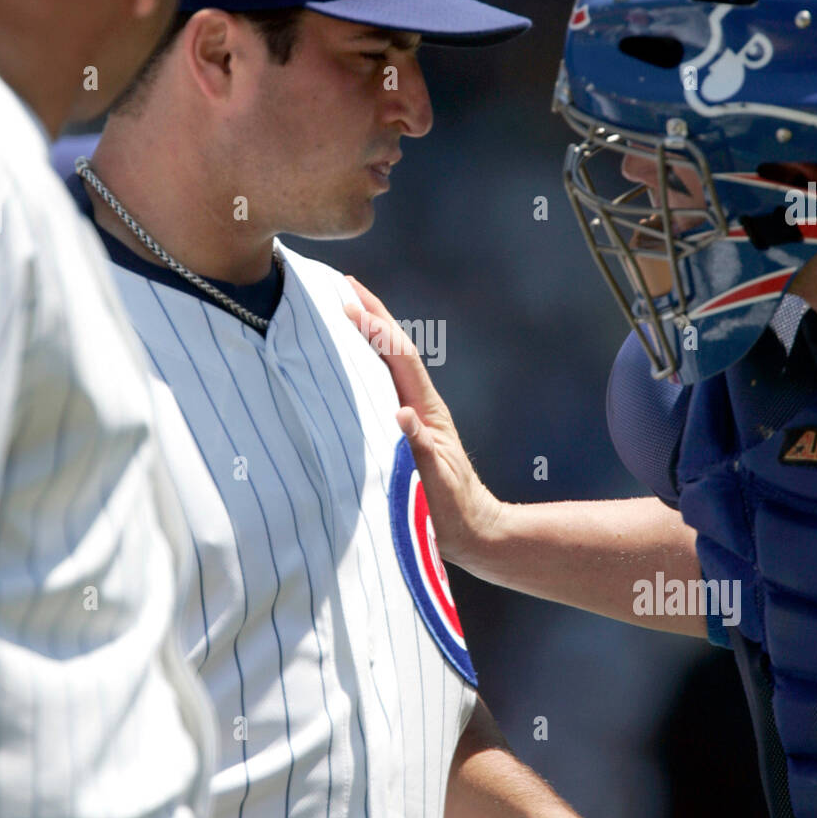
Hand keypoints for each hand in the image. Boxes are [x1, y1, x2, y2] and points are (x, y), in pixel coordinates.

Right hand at [344, 275, 501, 569]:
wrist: (473, 532)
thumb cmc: (453, 511)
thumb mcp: (436, 482)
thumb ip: (420, 449)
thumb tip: (402, 413)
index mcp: (426, 410)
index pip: (398, 358)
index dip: (376, 328)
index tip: (350, 302)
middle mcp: (419, 405)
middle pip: (393, 350)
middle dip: (372, 315)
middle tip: (343, 285)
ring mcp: (413, 416)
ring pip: (387, 365)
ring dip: (368, 335)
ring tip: (343, 309)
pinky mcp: (405, 431)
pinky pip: (381, 388)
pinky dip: (365, 366)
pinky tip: (348, 362)